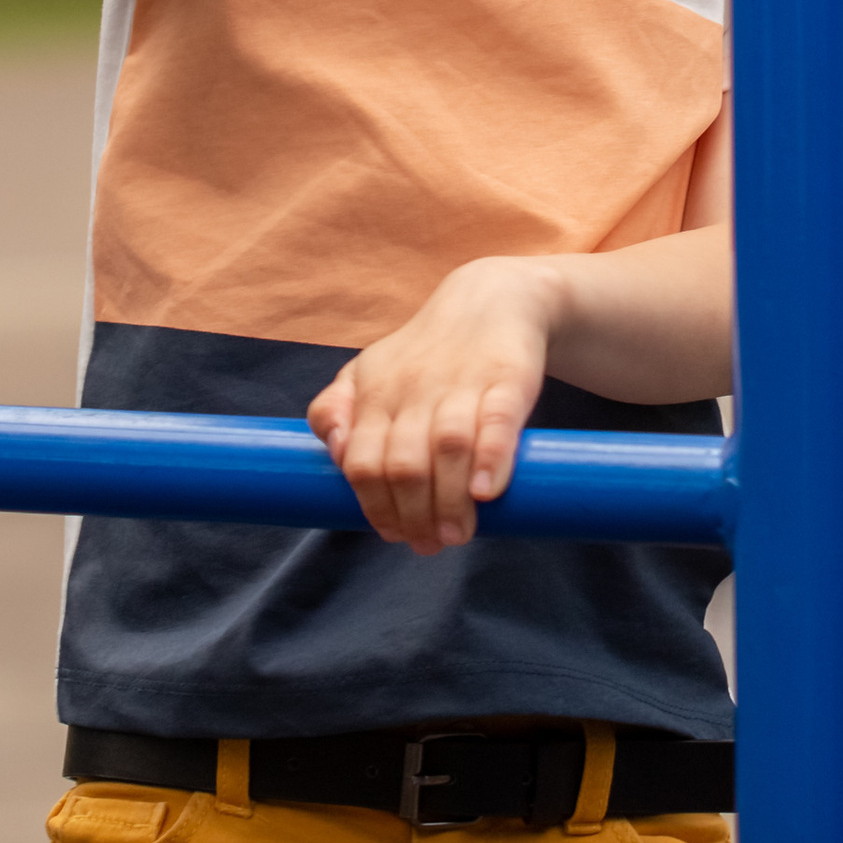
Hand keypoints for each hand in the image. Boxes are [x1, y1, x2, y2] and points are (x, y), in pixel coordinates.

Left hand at [308, 258, 558, 553]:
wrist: (493, 299)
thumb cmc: (425, 352)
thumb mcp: (368, 371)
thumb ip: (336, 411)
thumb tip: (335, 454)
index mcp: (376, 393)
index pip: (362, 463)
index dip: (375, 507)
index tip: (394, 535)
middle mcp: (414, 388)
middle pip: (404, 465)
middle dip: (414, 516)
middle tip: (431, 544)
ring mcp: (461, 382)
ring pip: (447, 448)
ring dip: (450, 502)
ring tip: (458, 534)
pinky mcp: (507, 378)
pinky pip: (496, 420)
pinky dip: (491, 458)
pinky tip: (487, 492)